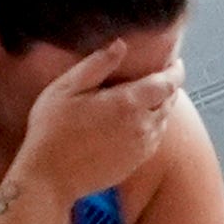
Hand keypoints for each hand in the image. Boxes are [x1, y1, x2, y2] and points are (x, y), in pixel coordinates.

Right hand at [16, 40, 185, 203]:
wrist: (49, 178)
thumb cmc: (51, 131)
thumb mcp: (66, 89)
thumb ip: (97, 64)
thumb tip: (120, 44)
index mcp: (128, 103)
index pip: (168, 82)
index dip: (175, 70)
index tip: (173, 62)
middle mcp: (142, 125)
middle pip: (169, 101)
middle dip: (167, 87)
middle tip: (155, 77)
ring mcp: (141, 147)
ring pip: (162, 121)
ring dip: (158, 107)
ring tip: (142, 100)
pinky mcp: (135, 163)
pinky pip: (152, 140)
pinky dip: (150, 127)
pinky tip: (131, 124)